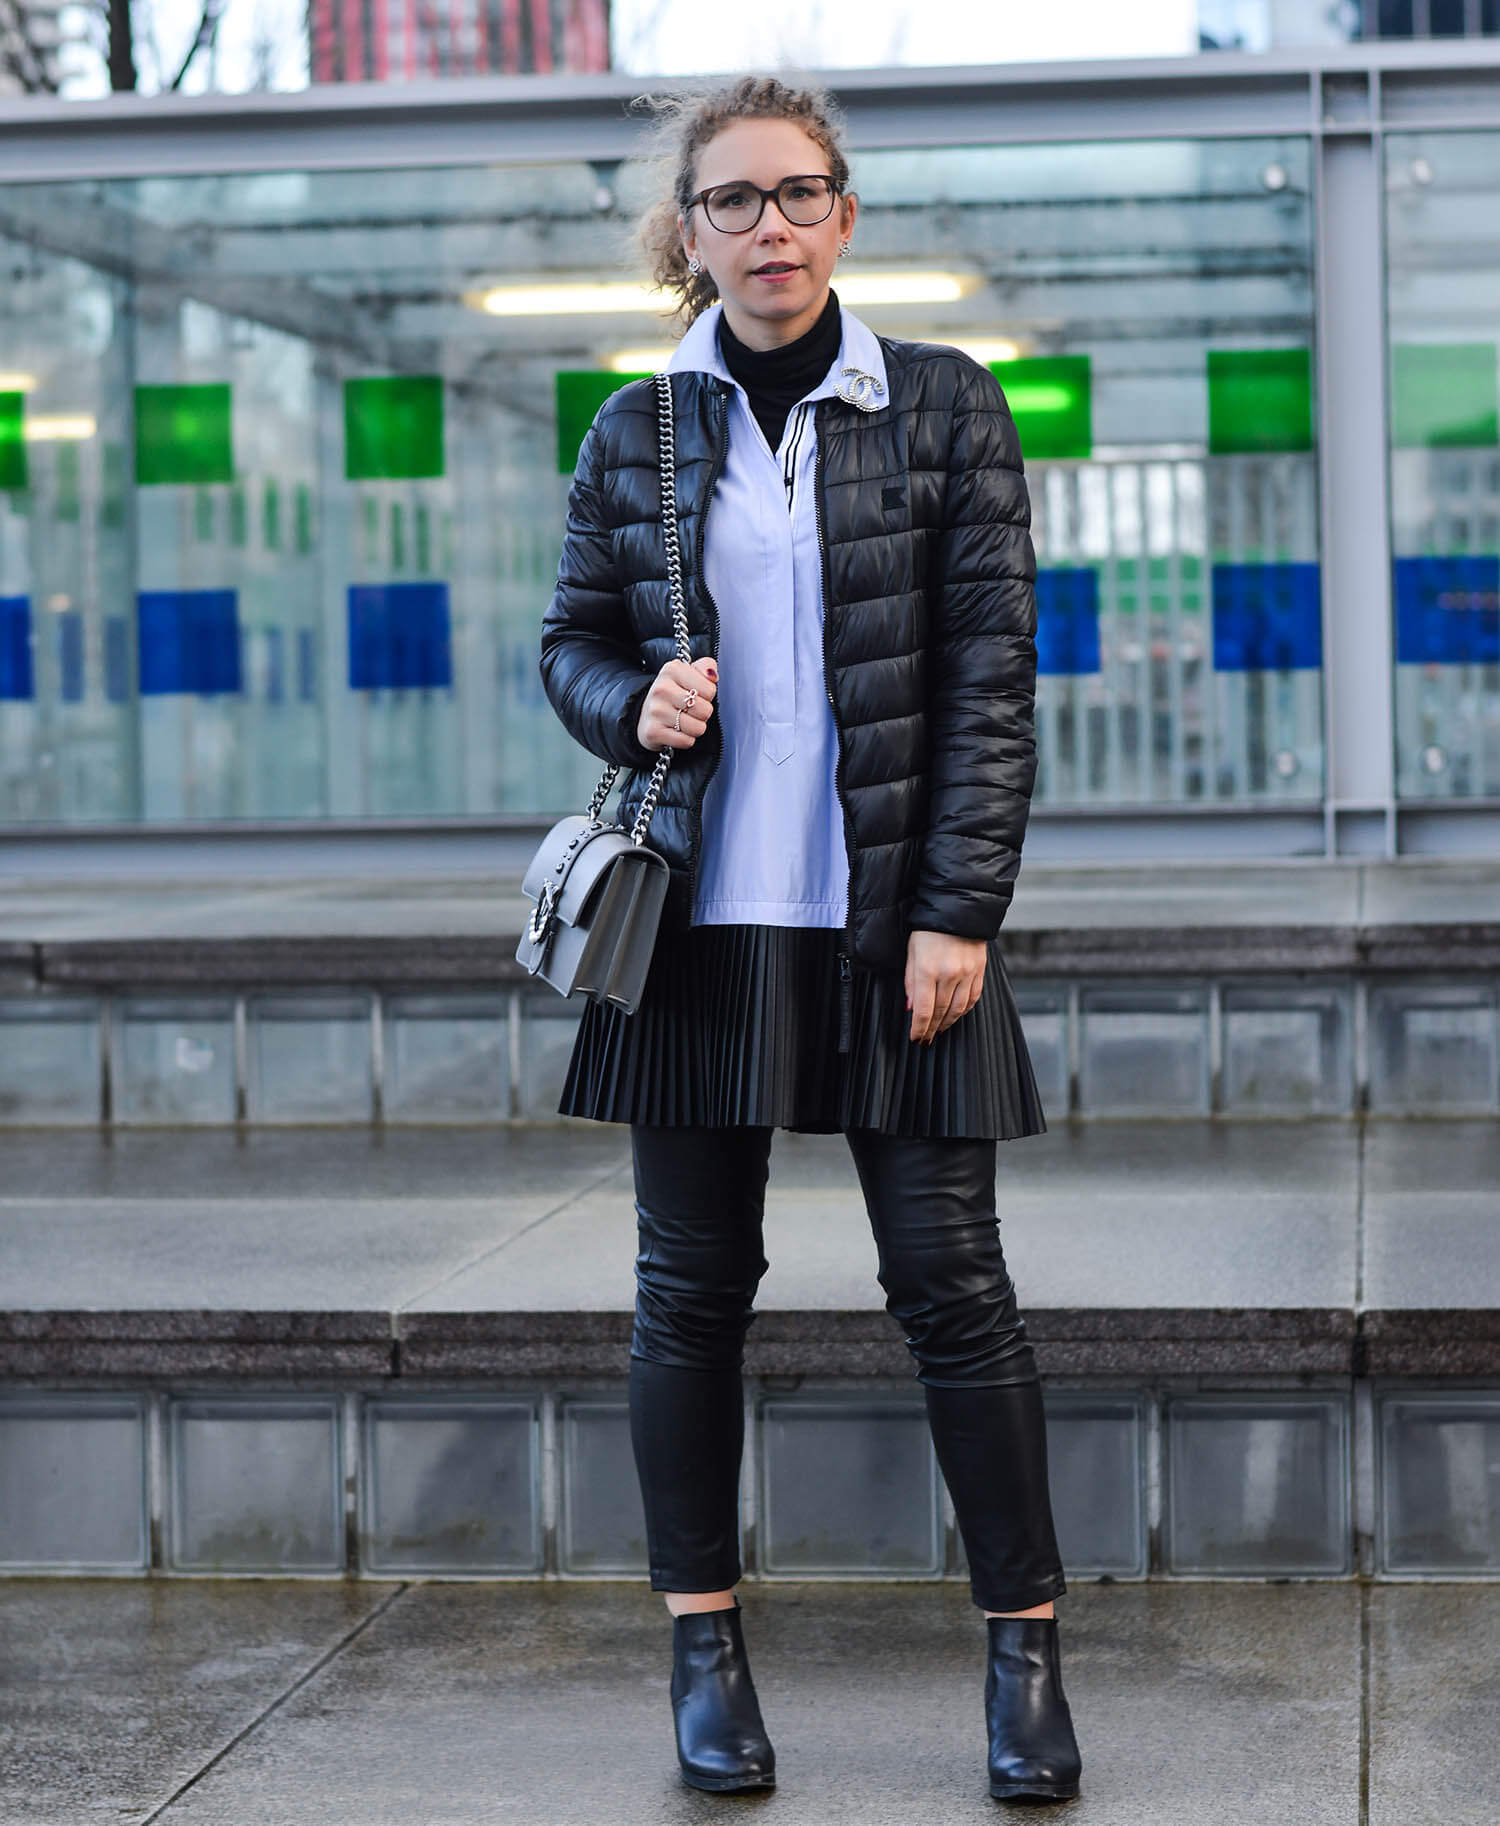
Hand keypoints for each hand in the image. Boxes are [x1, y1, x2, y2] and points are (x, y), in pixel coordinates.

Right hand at [638, 657, 717, 750]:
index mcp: (672, 669)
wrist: (647, 715)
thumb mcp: (690, 673)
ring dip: (695, 728)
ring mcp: (655, 710)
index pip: (710, 690)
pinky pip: (686, 741)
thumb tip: (712, 675)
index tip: (696, 694)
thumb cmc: (675, 693)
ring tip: (683, 721)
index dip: (708, 696)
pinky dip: (686, 740)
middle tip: (690, 710)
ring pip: (698, 728)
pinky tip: (676, 731)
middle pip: (705, 710)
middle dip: (703, 714)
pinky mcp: (653, 732)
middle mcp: (661, 688)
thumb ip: (706, 667)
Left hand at [904, 929, 986, 1044]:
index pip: (924, 1010)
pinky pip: (972, 998)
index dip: (919, 1028)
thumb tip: (911, 1009)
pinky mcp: (979, 971)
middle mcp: (949, 974)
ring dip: (947, 1023)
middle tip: (926, 1040)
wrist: (958, 909)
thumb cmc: (928, 929)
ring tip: (939, 1030)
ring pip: (958, 1009)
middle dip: (932, 1029)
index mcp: (928, 969)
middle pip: (940, 1012)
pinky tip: (955, 1015)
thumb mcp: (912, 952)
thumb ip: (911, 982)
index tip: (915, 1038)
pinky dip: (963, 1011)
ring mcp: (967, 973)